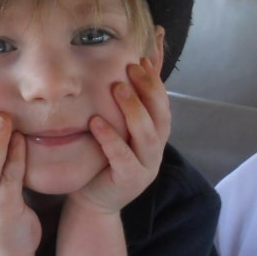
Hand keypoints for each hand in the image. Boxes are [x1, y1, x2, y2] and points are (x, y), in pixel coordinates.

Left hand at [71, 57, 169, 215]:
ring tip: (116, 88)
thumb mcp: (116, 127)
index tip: (144, 55)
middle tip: (131, 67)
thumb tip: (128, 65)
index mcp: (155, 133)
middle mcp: (155, 147)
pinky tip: (96, 122)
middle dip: (147, 88)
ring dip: (133, 109)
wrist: (94, 200)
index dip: (156, 78)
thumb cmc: (102, 158)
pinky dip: (110, 138)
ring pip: (146, 134)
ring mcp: (146, 165)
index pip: (162, 100)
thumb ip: (123, 104)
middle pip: (160, 114)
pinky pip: (122, 157)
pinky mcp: (130, 180)